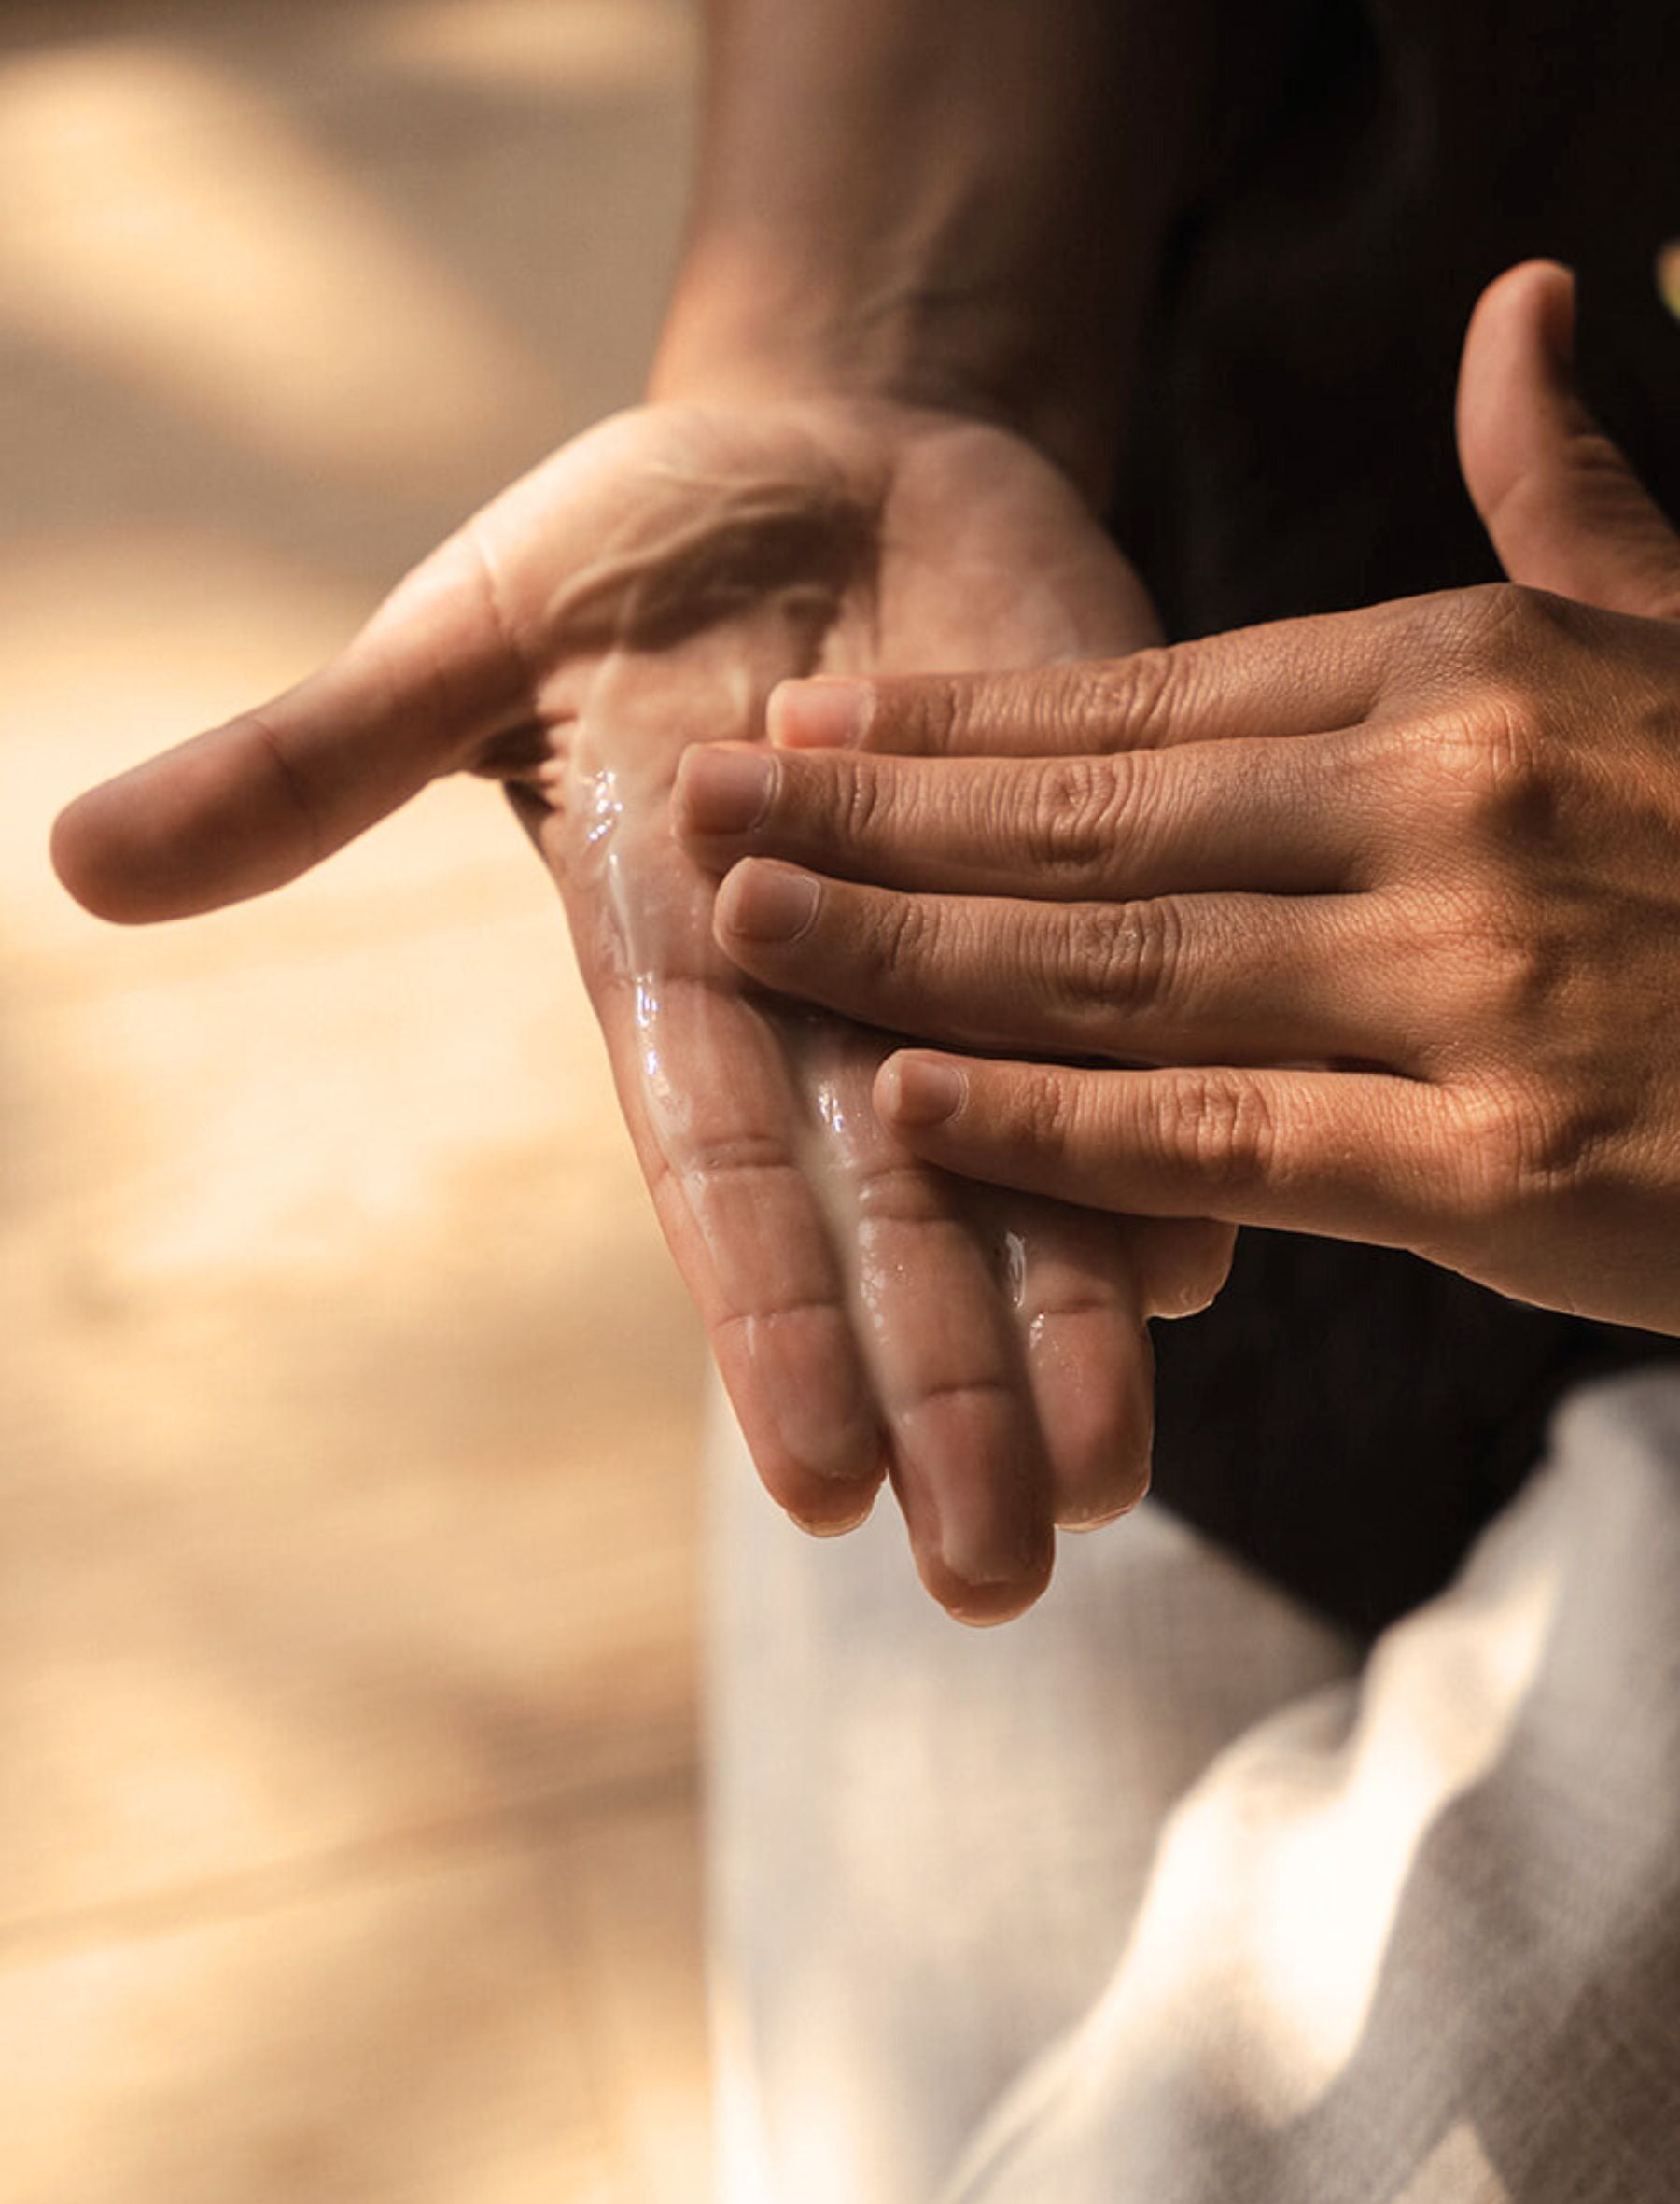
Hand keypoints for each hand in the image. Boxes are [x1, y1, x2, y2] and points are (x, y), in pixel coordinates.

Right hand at [52, 396, 1226, 1619]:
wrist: (831, 463)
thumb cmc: (624, 562)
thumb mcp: (459, 645)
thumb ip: (311, 764)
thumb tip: (74, 861)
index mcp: (678, 977)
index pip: (724, 1177)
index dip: (769, 1321)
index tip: (821, 1485)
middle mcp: (831, 1013)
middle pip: (889, 1226)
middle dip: (940, 1394)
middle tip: (994, 1578)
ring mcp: (969, 960)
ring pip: (1029, 1169)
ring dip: (1069, 1326)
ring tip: (1109, 1488)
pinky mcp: (1089, 881)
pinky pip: (1142, 1030)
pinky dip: (1174, 1139)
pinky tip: (1209, 1265)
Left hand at [677, 263, 1679, 1334]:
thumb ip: (1582, 500)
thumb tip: (1521, 311)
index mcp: (1476, 675)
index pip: (1152, 696)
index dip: (956, 714)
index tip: (805, 714)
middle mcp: (1452, 806)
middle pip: (1093, 818)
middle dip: (871, 816)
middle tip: (700, 805)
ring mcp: (1474, 982)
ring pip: (1126, 965)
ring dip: (911, 948)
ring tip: (742, 929)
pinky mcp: (1511, 1165)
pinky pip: (1233, 1142)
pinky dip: (1065, 1131)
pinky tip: (915, 1106)